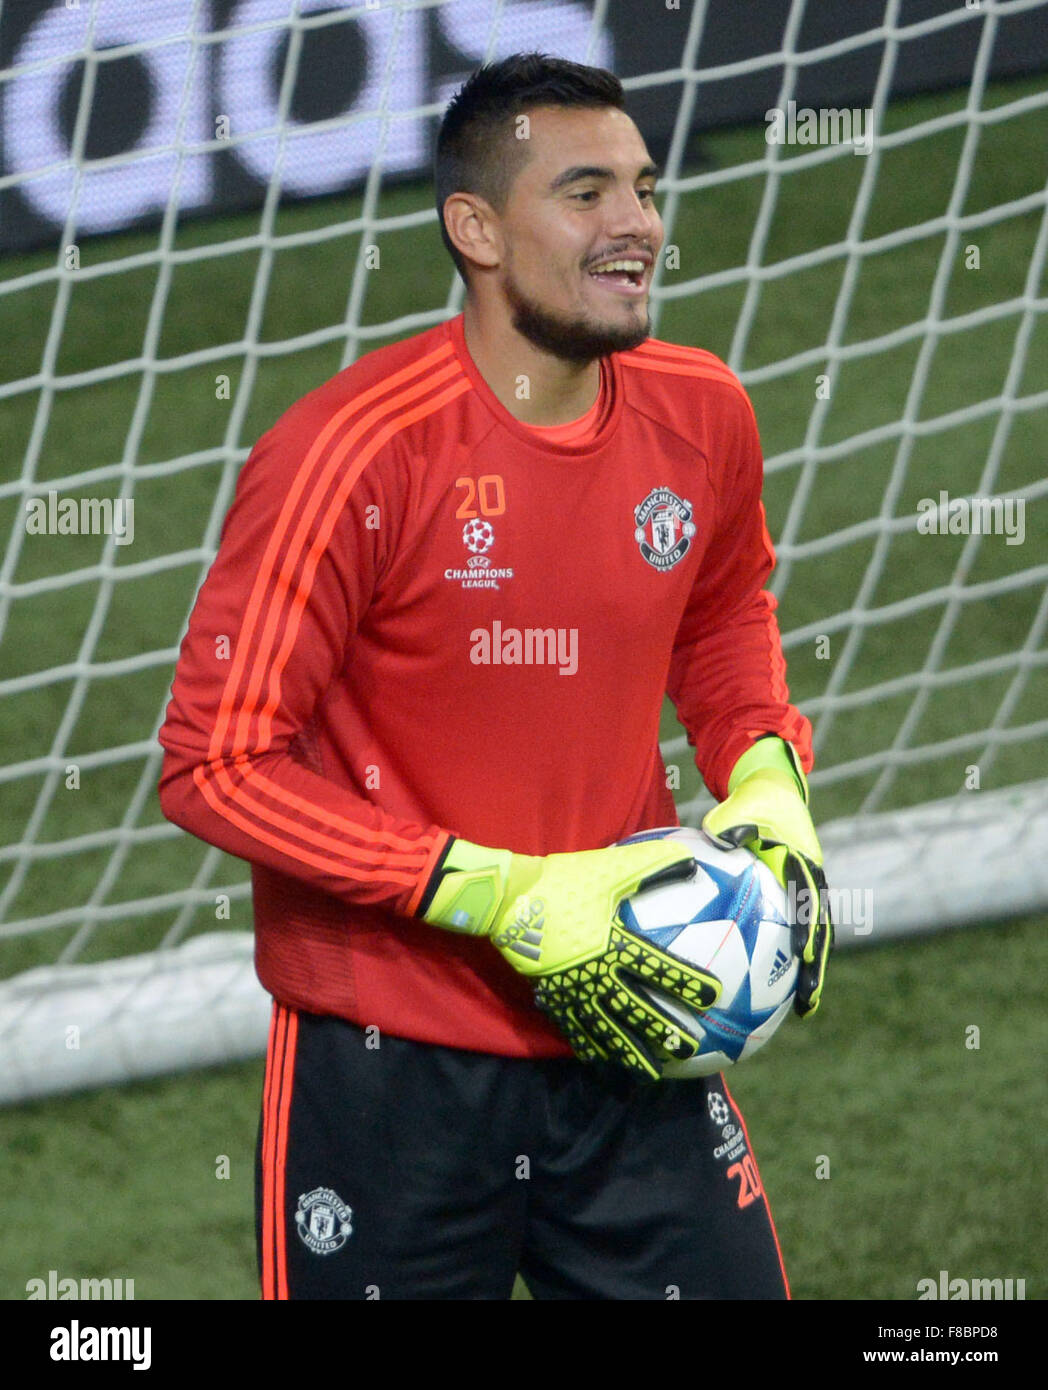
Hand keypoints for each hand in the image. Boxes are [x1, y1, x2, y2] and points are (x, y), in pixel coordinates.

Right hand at [420, 837, 720, 1077]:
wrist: (511, 899)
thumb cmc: (564, 880)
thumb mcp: (610, 868)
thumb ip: (652, 865)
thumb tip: (693, 861)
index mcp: (615, 944)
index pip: (659, 968)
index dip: (687, 982)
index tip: (713, 997)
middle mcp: (598, 973)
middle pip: (637, 1010)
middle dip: (665, 1032)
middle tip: (690, 1049)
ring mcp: (574, 990)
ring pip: (607, 1030)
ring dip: (631, 1052)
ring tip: (651, 1073)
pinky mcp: (554, 996)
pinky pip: (576, 1028)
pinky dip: (592, 1045)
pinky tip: (603, 1059)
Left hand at [702, 738, 831, 1016]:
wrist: (774, 794)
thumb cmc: (752, 803)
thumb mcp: (742, 807)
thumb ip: (733, 825)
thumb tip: (720, 839)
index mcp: (800, 861)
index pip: (807, 899)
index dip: (807, 925)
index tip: (804, 952)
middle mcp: (809, 881)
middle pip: (817, 928)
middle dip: (815, 965)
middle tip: (808, 998)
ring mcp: (807, 893)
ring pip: (813, 937)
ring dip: (810, 972)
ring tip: (805, 1008)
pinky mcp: (796, 901)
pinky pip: (795, 933)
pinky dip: (793, 961)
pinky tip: (781, 992)